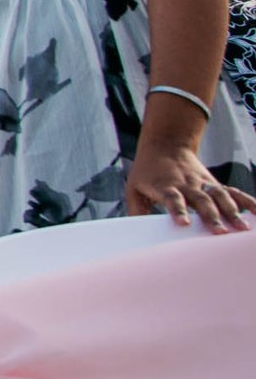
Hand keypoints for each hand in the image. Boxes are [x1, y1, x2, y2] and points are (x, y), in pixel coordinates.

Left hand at [125, 139, 255, 230]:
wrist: (165, 145)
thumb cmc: (147, 171)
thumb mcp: (133, 187)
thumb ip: (135, 210)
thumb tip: (135, 232)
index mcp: (165, 186)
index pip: (172, 198)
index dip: (177, 210)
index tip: (183, 223)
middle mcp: (186, 184)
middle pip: (200, 200)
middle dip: (211, 216)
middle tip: (220, 232)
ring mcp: (202, 183)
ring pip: (219, 196)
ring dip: (232, 211)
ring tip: (242, 228)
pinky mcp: (213, 183)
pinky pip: (232, 191)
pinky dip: (246, 200)